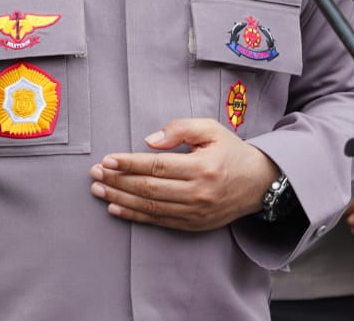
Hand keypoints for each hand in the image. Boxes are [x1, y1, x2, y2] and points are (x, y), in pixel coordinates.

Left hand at [89, 118, 279, 231]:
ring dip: (120, 199)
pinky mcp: (193, 225)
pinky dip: (134, 215)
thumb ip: (180, 129)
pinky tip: (116, 208)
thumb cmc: (231, 151)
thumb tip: (148, 141)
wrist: (258, 183)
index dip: (129, 164)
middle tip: (94, 174)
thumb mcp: (211, 129)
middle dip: (117, 181)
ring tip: (98, 190)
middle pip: (149, 188)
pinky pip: (158, 221)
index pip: (157, 166)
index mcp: (202, 167)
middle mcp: (198, 193)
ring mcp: (195, 212)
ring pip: (150, 207)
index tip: (107, 160)